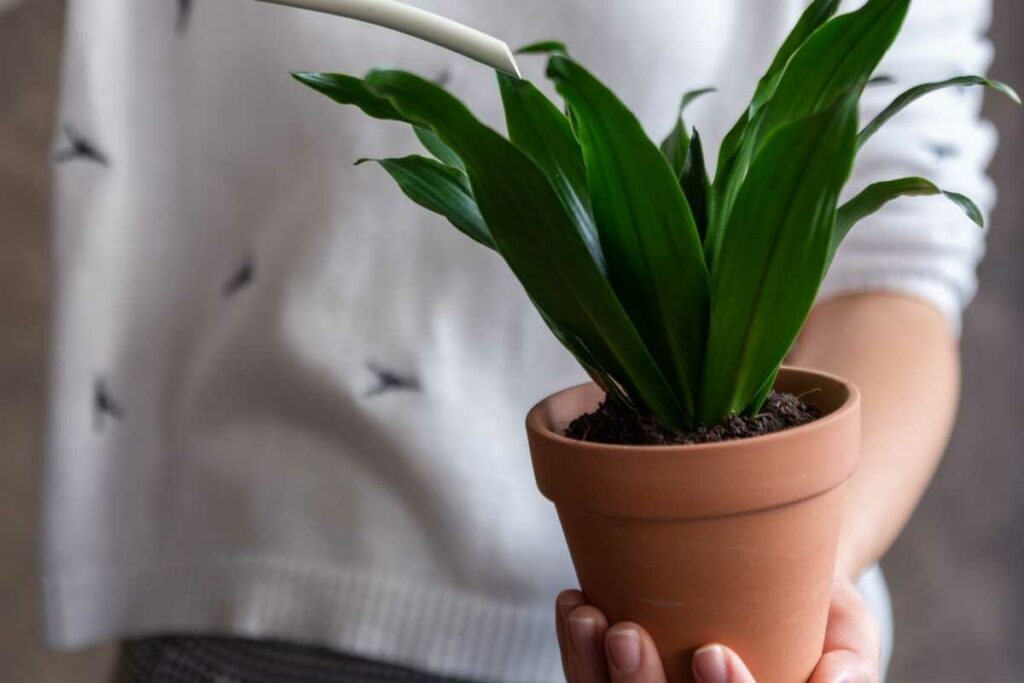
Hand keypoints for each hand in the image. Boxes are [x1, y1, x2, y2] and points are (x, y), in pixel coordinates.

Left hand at [555, 576, 880, 681]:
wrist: (782, 571)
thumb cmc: (820, 609)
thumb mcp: (850, 631)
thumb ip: (852, 661)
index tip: (714, 652)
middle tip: (627, 632)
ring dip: (592, 669)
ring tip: (588, 617)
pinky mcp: (621, 679)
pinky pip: (588, 680)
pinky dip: (575, 648)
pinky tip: (576, 605)